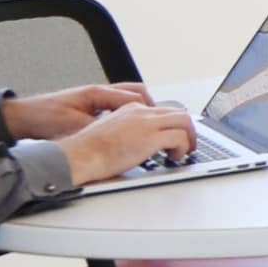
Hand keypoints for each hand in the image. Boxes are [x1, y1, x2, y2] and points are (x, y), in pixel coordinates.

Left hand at [7, 82, 148, 141]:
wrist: (20, 117)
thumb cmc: (41, 117)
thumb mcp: (72, 124)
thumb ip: (97, 127)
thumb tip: (117, 136)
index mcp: (97, 93)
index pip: (136, 95)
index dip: (152, 109)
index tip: (162, 122)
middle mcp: (98, 92)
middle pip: (137, 92)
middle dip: (153, 106)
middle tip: (162, 122)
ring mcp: (94, 98)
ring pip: (128, 98)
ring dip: (140, 109)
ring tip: (149, 126)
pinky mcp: (88, 107)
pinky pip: (117, 106)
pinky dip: (127, 115)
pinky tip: (127, 129)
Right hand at [63, 101, 197, 185]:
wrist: (78, 156)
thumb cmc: (88, 151)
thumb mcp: (112, 133)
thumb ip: (130, 131)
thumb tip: (142, 143)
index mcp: (131, 109)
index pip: (163, 110)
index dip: (174, 124)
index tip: (178, 134)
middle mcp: (141, 112)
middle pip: (178, 113)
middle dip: (188, 129)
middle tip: (188, 144)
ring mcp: (146, 123)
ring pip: (184, 122)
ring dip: (189, 138)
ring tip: (184, 152)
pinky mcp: (150, 138)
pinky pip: (180, 138)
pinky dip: (183, 148)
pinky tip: (174, 158)